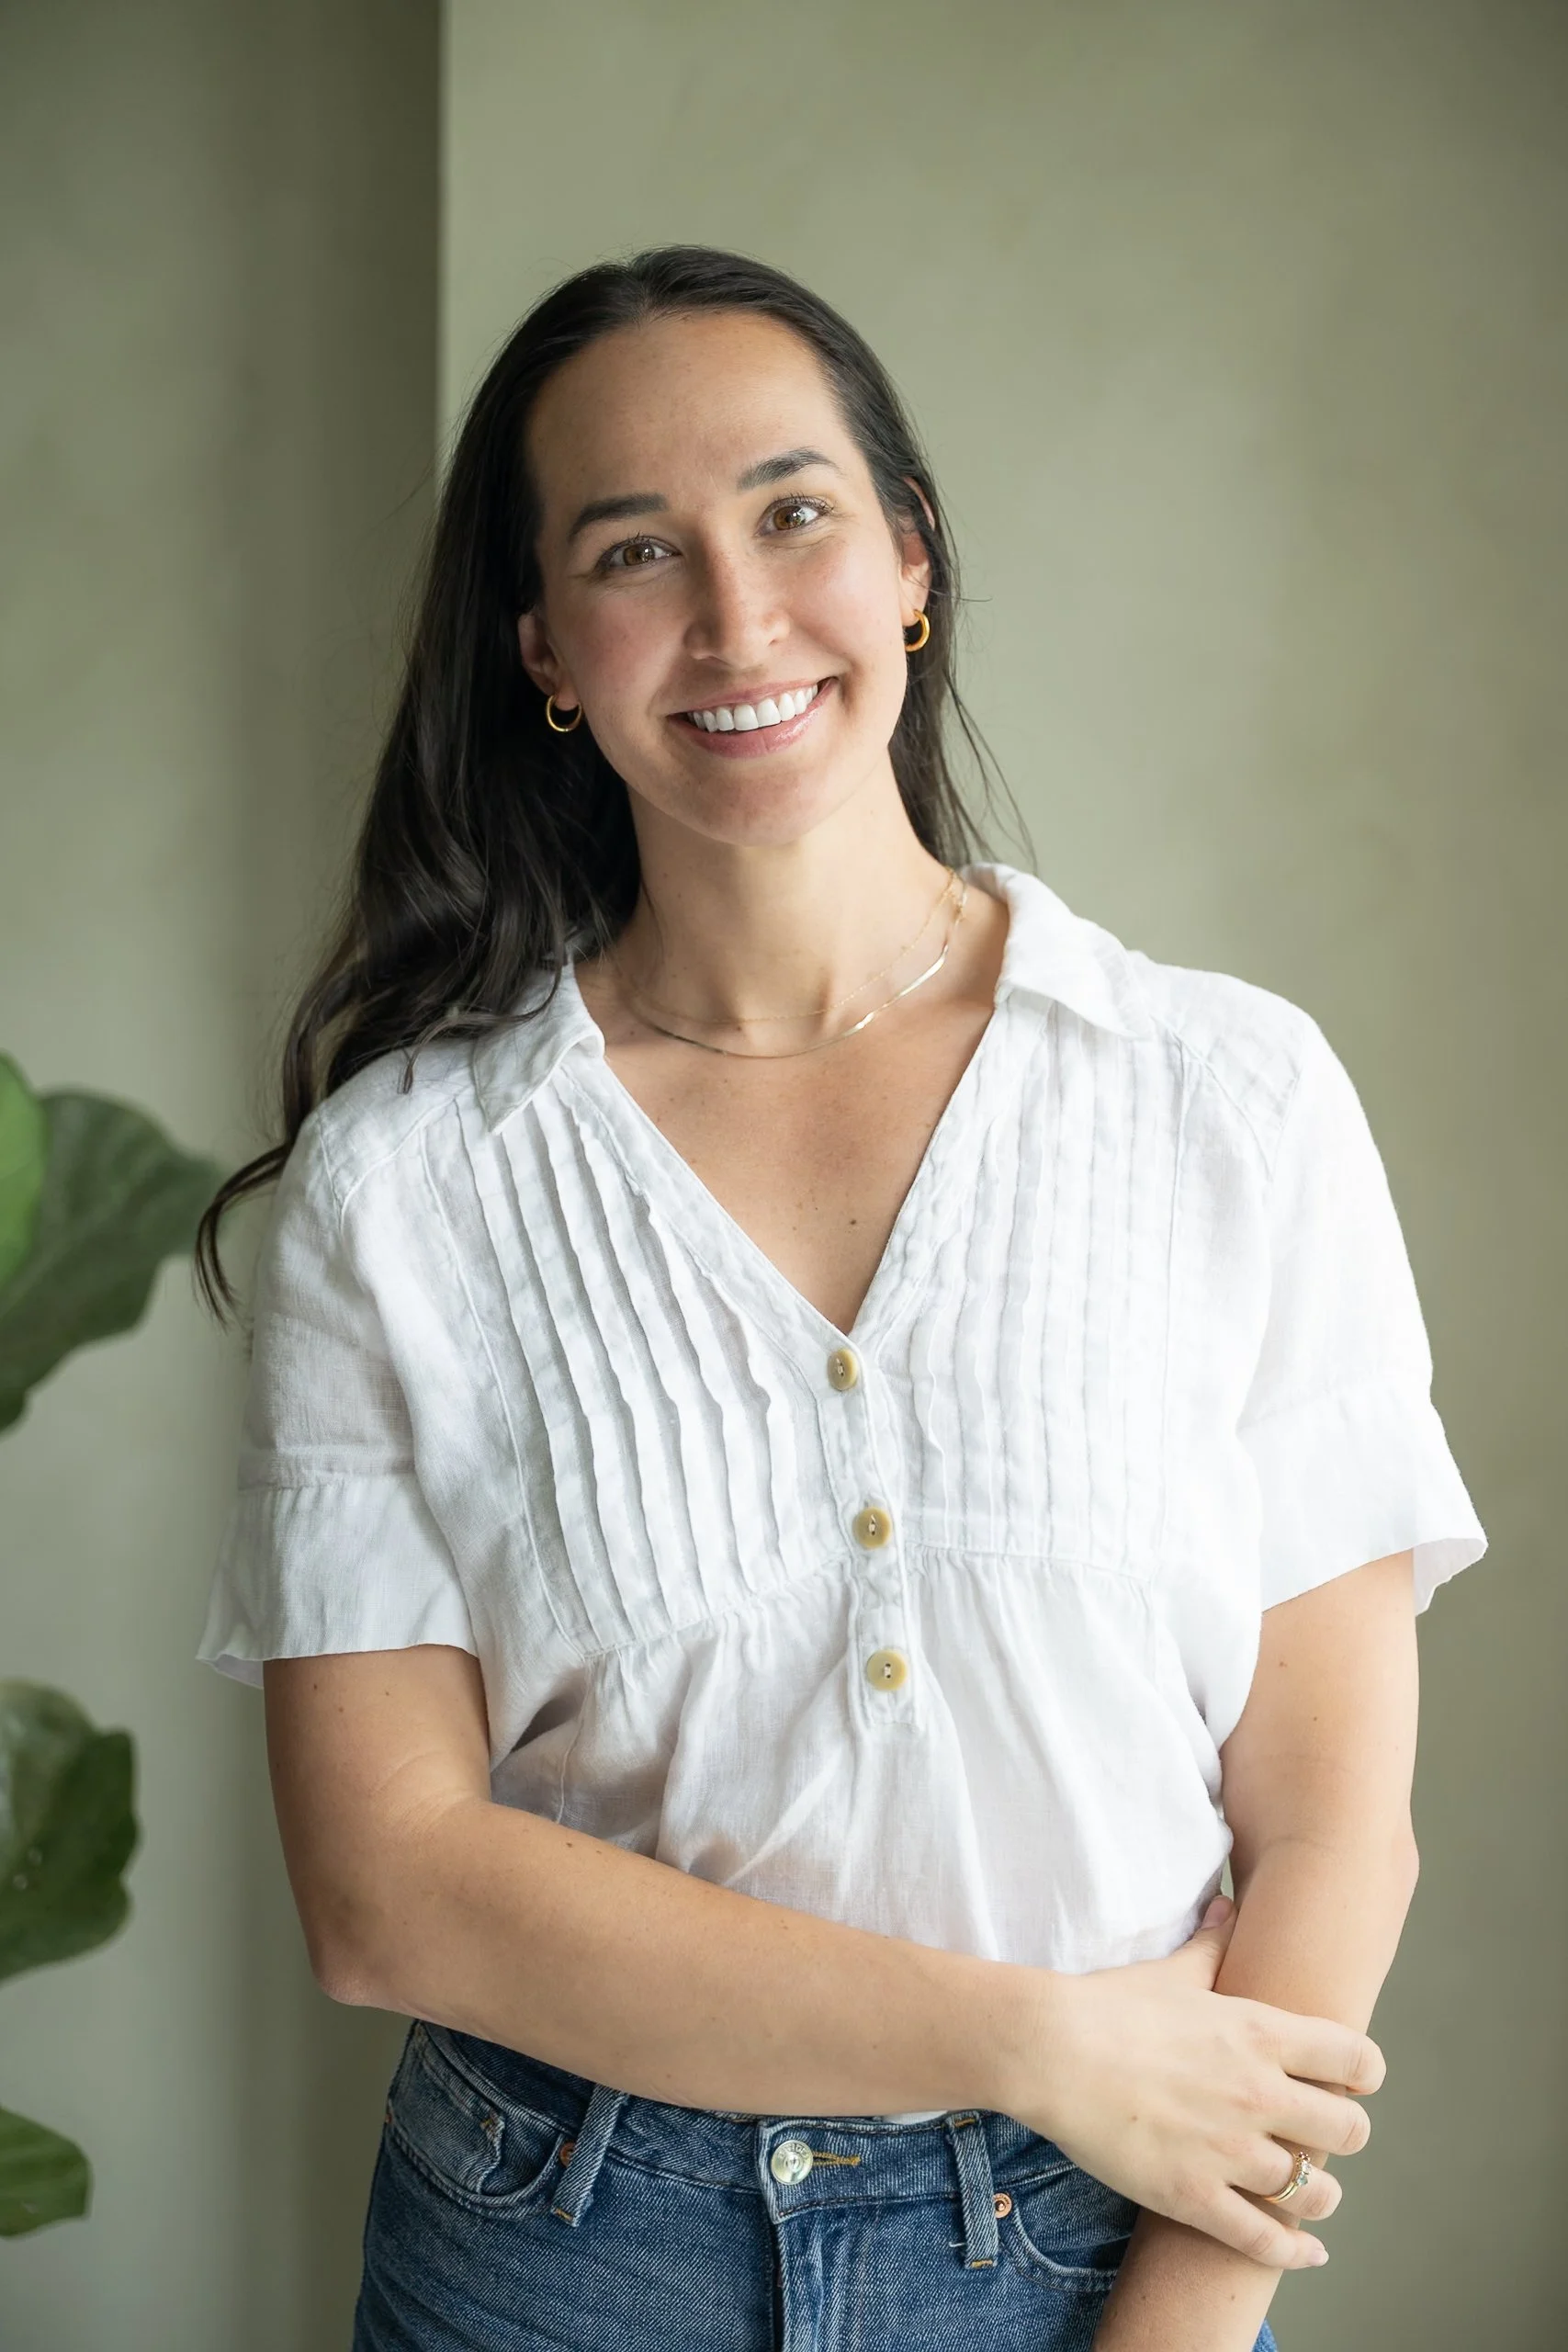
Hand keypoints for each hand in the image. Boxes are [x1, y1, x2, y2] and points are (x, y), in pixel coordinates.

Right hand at [1017, 1898, 1381, 2268]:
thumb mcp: (1171, 1969)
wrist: (1051, 2049)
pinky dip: (1293, 2250)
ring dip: (1321, 2193)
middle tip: (1327, 2134)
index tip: (1353, 2080)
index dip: (1364, 2072)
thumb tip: (1227, 1903)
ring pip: (1315, 2190)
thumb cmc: (1107, 2004)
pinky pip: (1265, 2240)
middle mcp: (1260, 2093)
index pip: (1355, 2058)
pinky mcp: (1195, 2197)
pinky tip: (1306, 2250)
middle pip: (1348, 2128)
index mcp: (1259, 2032)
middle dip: (1346, 2132)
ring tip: (1314, 2192)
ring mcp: (1230, 2152)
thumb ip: (1212, 1943)